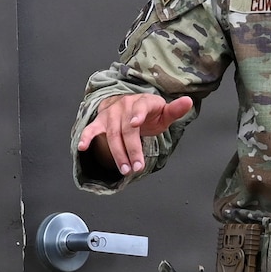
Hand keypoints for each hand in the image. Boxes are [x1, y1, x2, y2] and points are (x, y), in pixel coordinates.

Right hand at [77, 94, 194, 176]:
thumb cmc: (148, 113)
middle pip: (126, 130)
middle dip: (132, 150)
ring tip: (125, 170)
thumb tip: (188, 102)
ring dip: (117, 154)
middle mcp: (125, 105)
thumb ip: (175, 110)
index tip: (136, 124)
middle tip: (137, 167)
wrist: (127, 104)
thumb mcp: (163, 112)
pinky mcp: (100, 121)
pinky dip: (86, 137)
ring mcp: (111, 113)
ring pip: (112, 135)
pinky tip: (82, 147)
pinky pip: (91, 129)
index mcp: (142, 101)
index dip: (137, 115)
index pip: (140, 107)